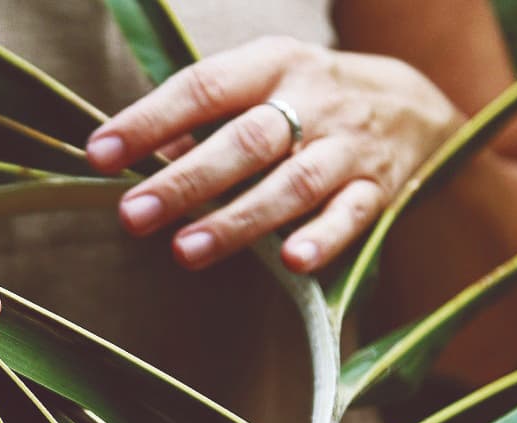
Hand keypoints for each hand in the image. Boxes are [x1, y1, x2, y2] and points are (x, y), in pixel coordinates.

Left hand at [86, 36, 462, 273]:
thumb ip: (201, 124)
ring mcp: (348, 147)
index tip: (100, 154)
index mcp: (271, 64)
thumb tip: (140, 162)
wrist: (416, 106)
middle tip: (133, 217)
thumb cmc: (305, 101)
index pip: (204, 88)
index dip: (149, 121)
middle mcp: (312, 100)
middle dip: (185, 180)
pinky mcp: (379, 189)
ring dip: (238, 220)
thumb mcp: (258, 88)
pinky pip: (352, 216)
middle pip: (245, 140)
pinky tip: (290, 263)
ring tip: (186, 251)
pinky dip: (322, 239)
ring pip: (293, 183)